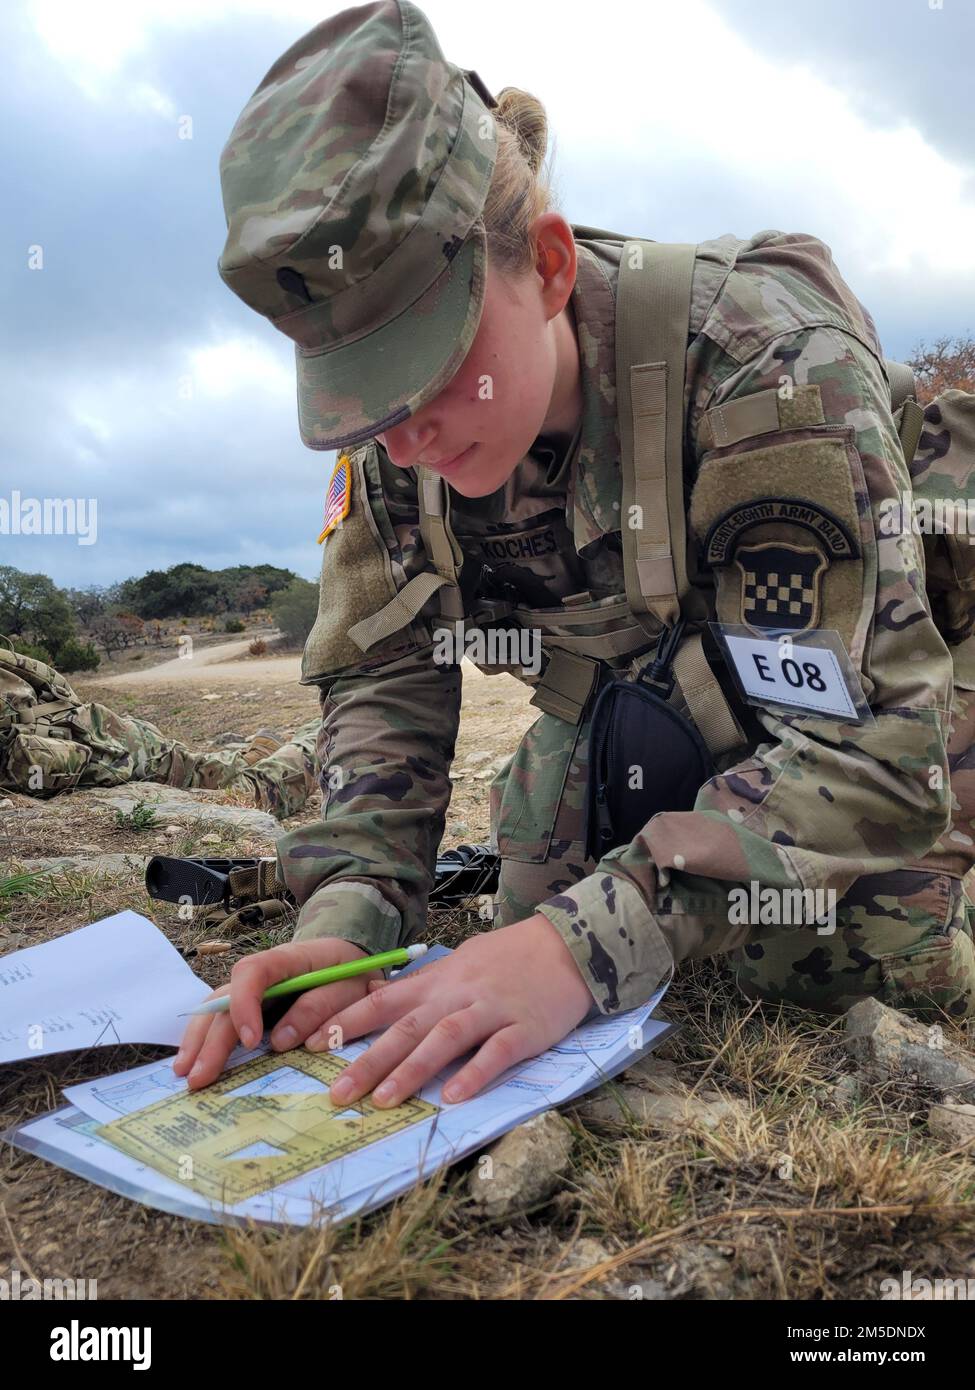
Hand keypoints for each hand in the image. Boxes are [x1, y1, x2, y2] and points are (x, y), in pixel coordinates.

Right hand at [172, 937, 377, 1089]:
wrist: (351, 959)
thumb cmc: (351, 972)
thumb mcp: (351, 988)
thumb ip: (320, 1007)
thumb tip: (279, 1041)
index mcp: (287, 959)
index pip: (252, 973)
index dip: (244, 1005)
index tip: (249, 1042)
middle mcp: (261, 972)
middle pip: (225, 999)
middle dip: (210, 1039)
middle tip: (199, 1077)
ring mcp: (251, 988)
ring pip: (215, 1008)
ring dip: (198, 1040)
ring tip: (184, 1073)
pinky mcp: (250, 1004)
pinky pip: (221, 1018)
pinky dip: (206, 1039)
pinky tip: (194, 1061)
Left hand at [315, 913, 593, 1108]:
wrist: (565, 944)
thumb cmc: (508, 959)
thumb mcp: (459, 965)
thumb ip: (423, 988)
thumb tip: (379, 1003)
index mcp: (437, 982)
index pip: (381, 1001)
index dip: (343, 1023)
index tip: (306, 1045)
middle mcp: (456, 994)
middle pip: (405, 1027)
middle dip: (367, 1061)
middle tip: (335, 1096)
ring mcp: (490, 1010)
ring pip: (444, 1038)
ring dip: (412, 1070)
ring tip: (383, 1100)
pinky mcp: (524, 1029)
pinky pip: (496, 1052)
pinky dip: (474, 1073)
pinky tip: (453, 1096)